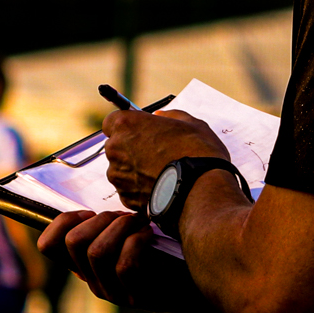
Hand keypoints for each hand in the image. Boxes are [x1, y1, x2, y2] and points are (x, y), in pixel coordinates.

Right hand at [39, 207, 151, 304]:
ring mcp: (112, 293)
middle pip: (74, 243)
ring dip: (120, 227)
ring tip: (139, 221)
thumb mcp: (127, 235)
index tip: (89, 212)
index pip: (47, 246)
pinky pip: (124, 265)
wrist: (197, 281)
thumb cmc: (162, 251)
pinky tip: (149, 234)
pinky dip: (136, 242)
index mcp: (83, 265)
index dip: (62, 222)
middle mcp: (92, 281)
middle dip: (100, 219)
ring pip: (97, 252)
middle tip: (124, 215)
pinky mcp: (135, 298)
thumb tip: (94, 202)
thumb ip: (106, 224)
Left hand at [102, 109, 228, 200]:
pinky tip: (161, 186)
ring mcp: (118, 175)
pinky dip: (141, 188)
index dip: (127, 127)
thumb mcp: (190, 123)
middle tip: (156, 153)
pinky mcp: (125, 196)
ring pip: (122, 169)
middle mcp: (115, 149)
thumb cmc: (197, 154)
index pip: (112, 122)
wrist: (202, 191)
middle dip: (131, 148)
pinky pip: (129, 189)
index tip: (139, 131)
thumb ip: (169, 115)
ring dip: (136, 170)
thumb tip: (159, 115)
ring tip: (162, 172)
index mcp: (126, 125)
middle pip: (116, 146)